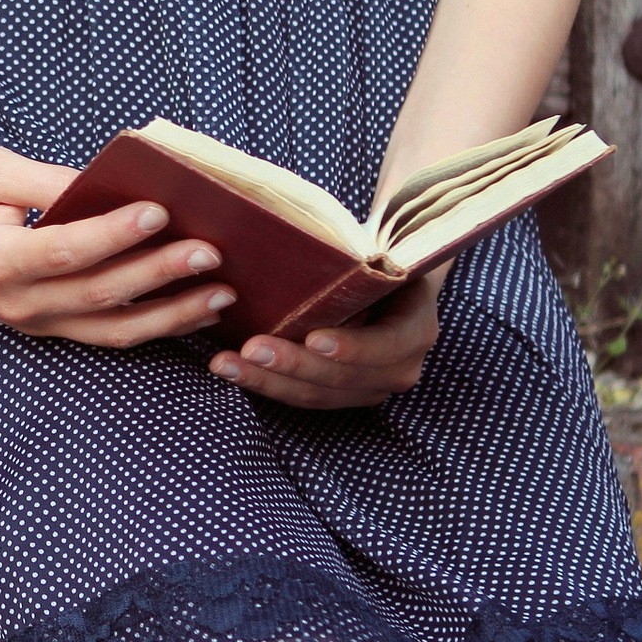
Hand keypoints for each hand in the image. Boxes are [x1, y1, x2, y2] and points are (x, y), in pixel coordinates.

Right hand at [0, 146, 235, 346]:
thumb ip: (47, 182)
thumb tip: (111, 184)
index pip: (64, 251)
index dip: (114, 234)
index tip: (160, 209)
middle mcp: (15, 303)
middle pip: (98, 295)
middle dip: (159, 274)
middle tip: (210, 251)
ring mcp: (32, 323)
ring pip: (111, 329)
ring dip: (170, 315)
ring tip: (221, 294)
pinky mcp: (48, 328)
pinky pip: (106, 334)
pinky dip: (154, 325)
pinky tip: (195, 311)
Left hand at [207, 269, 445, 408]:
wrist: (384, 281)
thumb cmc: (377, 260)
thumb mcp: (381, 255)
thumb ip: (363, 262)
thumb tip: (324, 245)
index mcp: (416, 328)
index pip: (389, 344)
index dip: (354, 347)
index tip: (314, 338)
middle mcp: (400, 367)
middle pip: (344, 378)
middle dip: (294, 365)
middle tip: (251, 348)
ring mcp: (370, 387)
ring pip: (317, 395)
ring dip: (268, 381)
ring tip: (225, 364)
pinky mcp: (341, 395)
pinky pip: (301, 396)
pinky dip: (265, 384)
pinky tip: (232, 370)